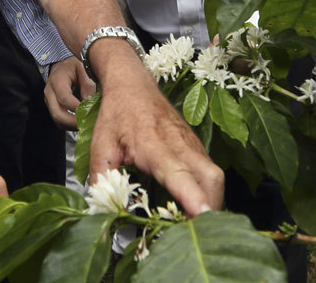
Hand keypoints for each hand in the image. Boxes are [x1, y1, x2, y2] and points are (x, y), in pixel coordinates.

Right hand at [44, 56, 96, 128]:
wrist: (62, 65)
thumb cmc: (73, 66)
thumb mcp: (82, 68)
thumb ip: (87, 83)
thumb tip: (88, 101)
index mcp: (57, 80)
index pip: (64, 98)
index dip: (77, 108)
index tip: (89, 113)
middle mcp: (49, 92)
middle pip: (57, 113)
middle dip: (73, 122)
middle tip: (87, 124)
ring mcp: (49, 101)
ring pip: (57, 120)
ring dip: (71, 126)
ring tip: (86, 125)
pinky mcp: (52, 107)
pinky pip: (58, 120)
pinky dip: (69, 125)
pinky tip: (80, 123)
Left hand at [89, 55, 223, 216]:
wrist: (132, 83)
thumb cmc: (117, 113)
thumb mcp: (100, 145)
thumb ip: (102, 179)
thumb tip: (105, 210)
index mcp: (153, 143)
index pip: (177, 171)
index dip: (191, 195)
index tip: (201, 214)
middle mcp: (180, 143)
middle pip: (211, 177)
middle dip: (212, 208)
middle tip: (199, 233)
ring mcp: (192, 143)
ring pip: (215, 176)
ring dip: (212, 203)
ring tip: (197, 226)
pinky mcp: (196, 145)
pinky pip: (210, 172)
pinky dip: (209, 192)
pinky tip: (195, 207)